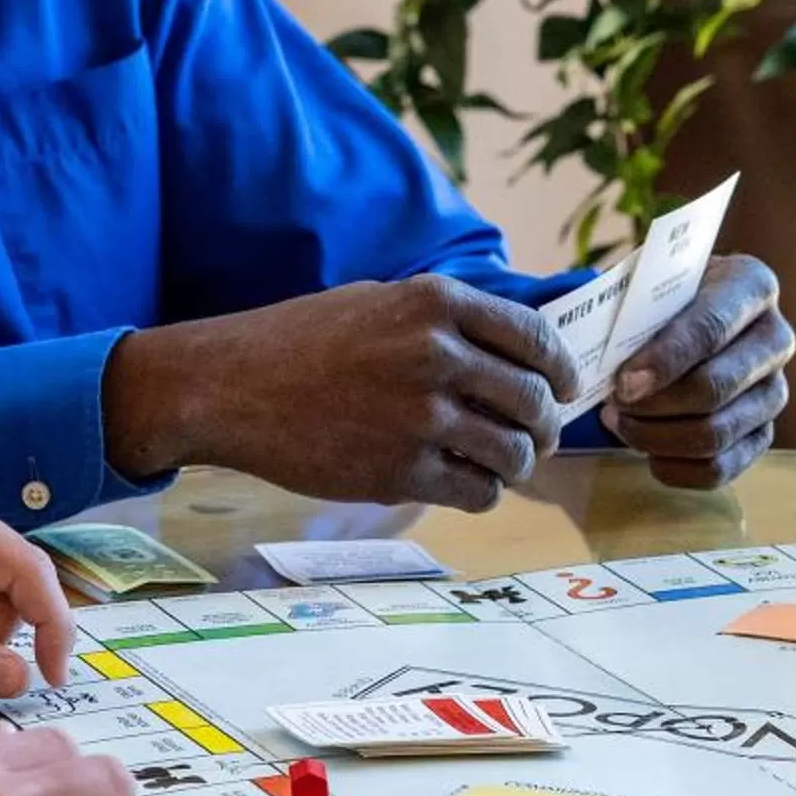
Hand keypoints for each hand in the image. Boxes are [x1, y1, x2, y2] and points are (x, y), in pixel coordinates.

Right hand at [105, 276, 579, 511]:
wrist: (229, 386)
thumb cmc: (301, 341)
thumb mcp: (380, 301)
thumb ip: (446, 322)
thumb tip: (515, 351)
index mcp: (437, 304)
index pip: (536, 339)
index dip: (562, 371)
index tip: (566, 389)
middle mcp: (437, 355)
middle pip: (534, 401)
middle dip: (545, 426)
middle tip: (536, 439)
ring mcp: (420, 416)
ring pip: (513, 453)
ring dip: (517, 466)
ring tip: (500, 466)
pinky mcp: (400, 471)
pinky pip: (476, 492)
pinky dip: (483, 494)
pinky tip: (465, 486)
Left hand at [602, 254, 793, 489]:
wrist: (686, 320)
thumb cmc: (664, 300)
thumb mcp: (651, 285)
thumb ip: (632, 311)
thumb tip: (600, 360)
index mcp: (752, 286)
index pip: (712, 328)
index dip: (665, 360)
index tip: (623, 383)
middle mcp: (775, 339)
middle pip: (715, 388)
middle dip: (654, 405)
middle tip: (613, 404)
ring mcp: (774, 391)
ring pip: (716, 434)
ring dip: (656, 437)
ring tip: (621, 422)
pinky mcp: (762, 434)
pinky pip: (719, 468)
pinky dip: (674, 467)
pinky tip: (646, 450)